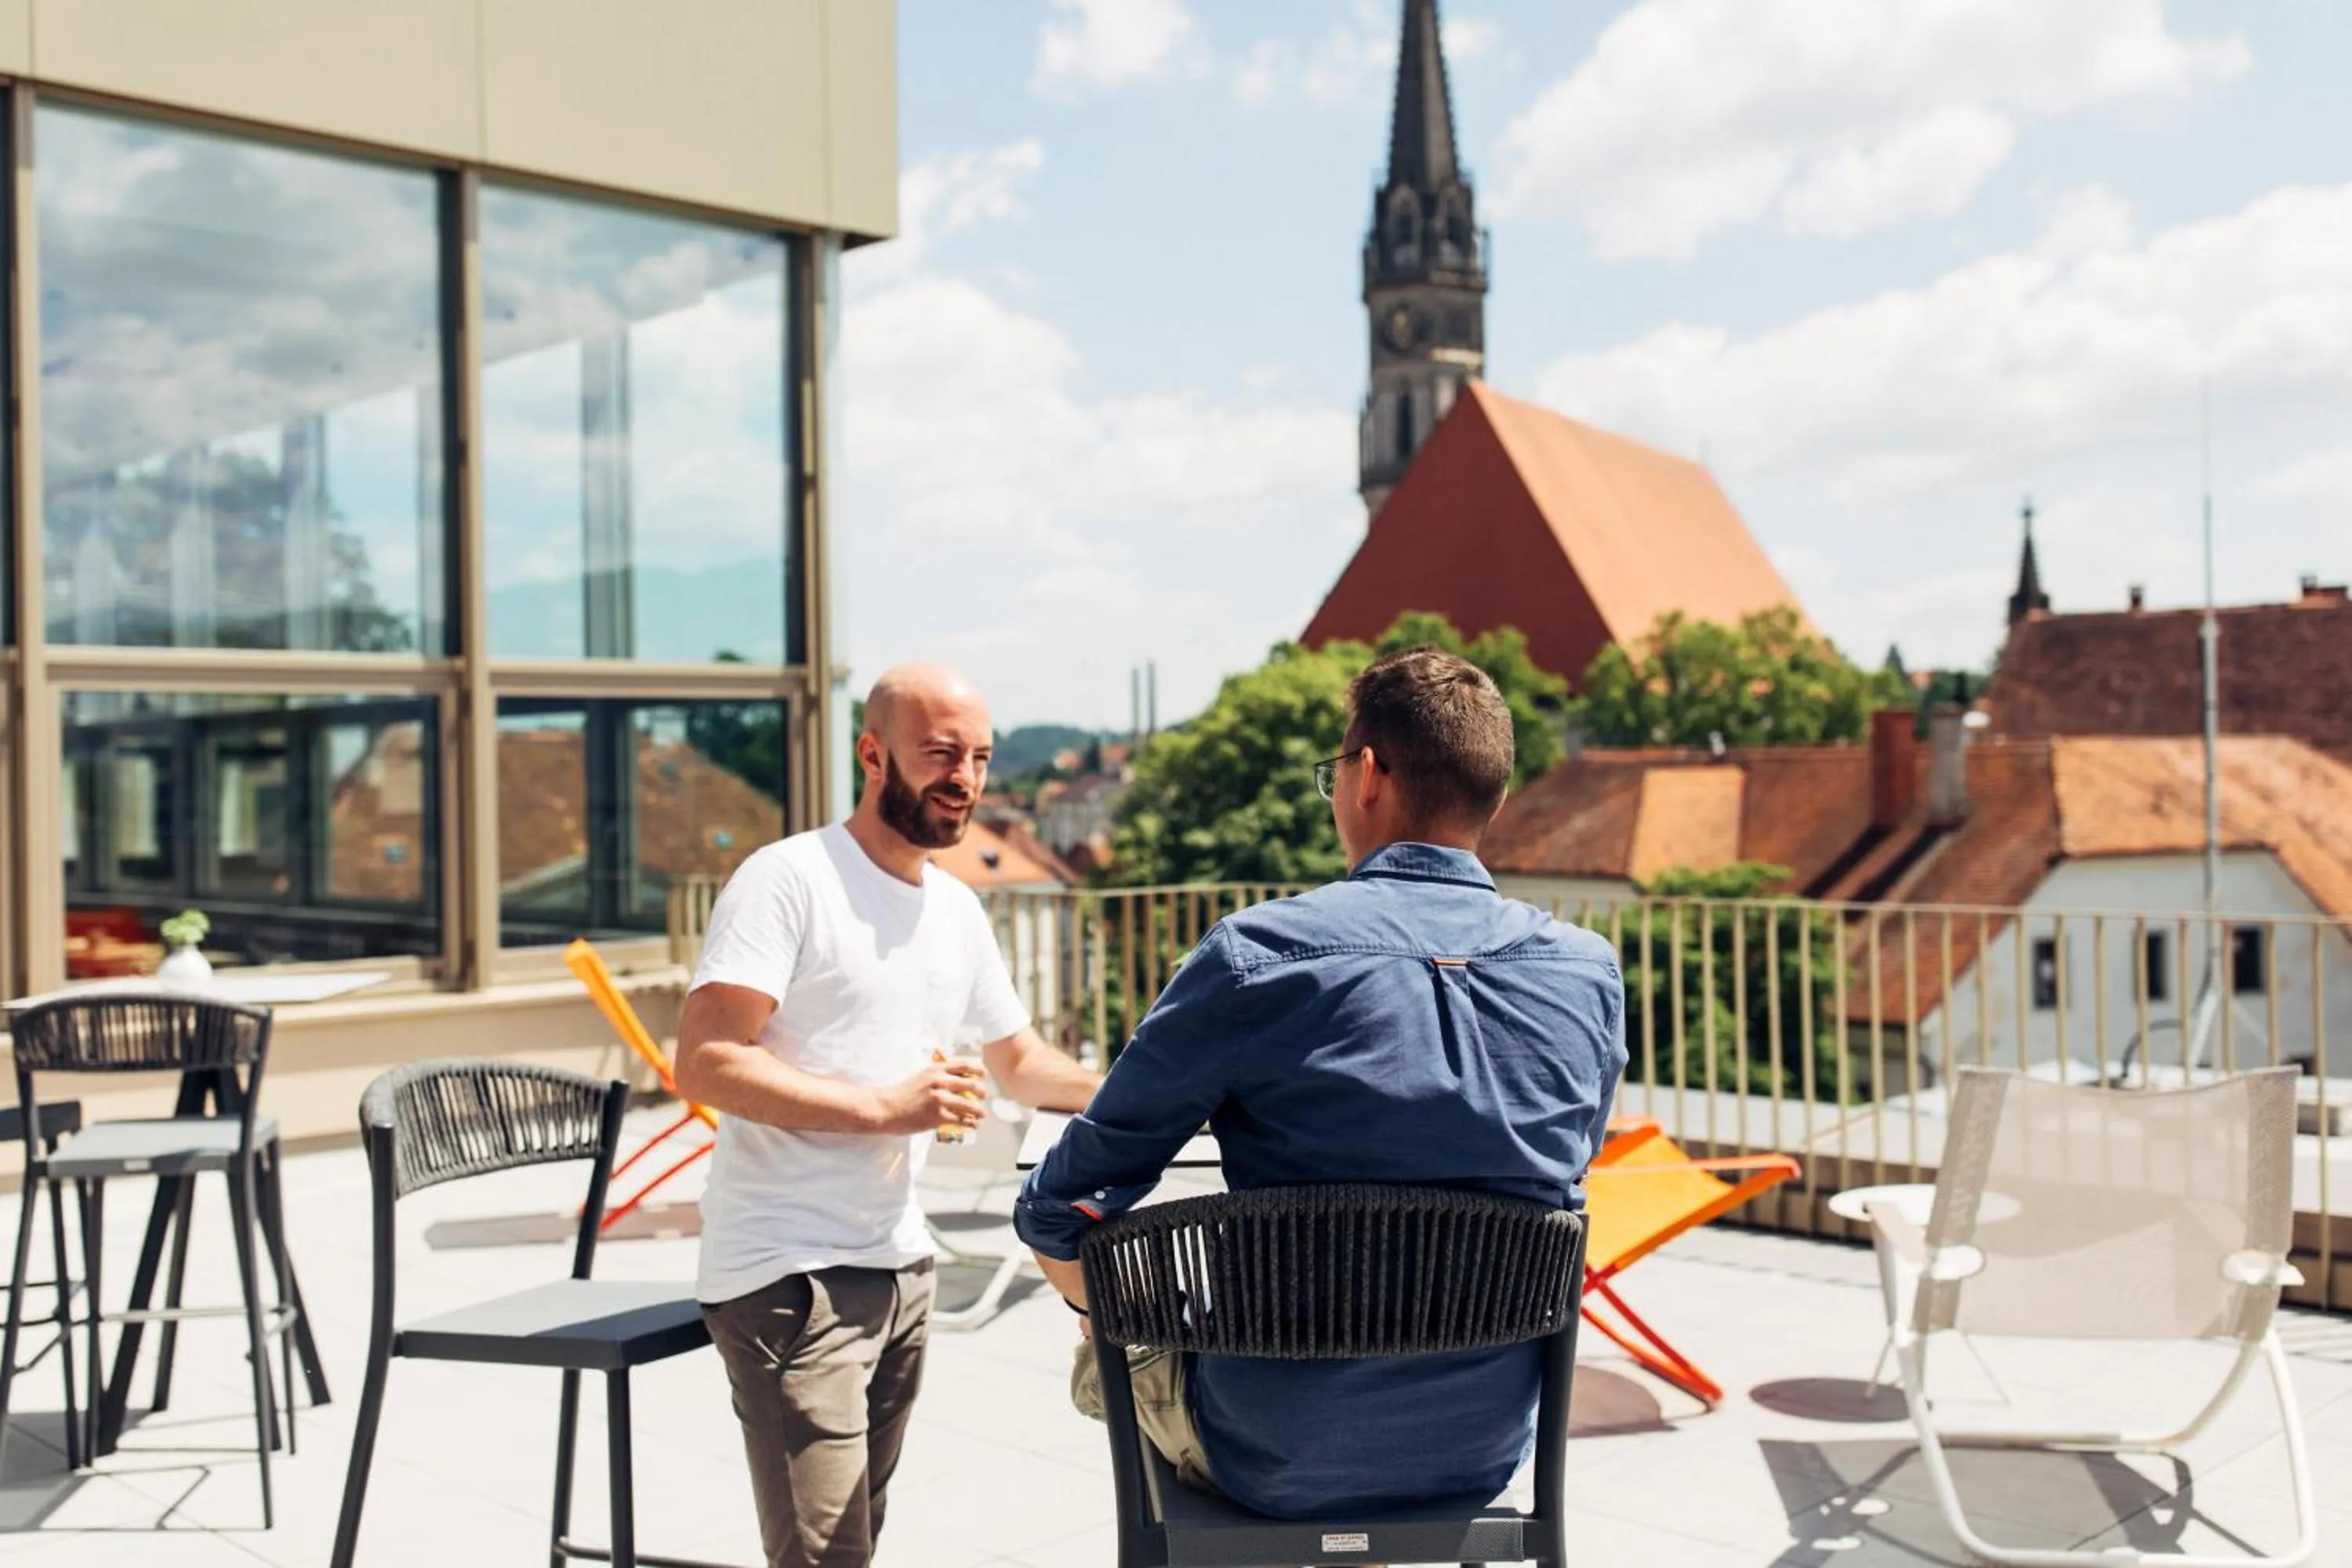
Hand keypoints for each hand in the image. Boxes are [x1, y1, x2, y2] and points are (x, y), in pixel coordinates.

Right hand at [868, 1058, 986, 1135]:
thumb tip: (956, 1082)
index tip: (984, 1075)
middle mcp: (939, 1082)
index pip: (964, 1064)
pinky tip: (973, 1125)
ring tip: (982, 1114)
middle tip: (984, 1096)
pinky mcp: (937, 1116)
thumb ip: (937, 1078)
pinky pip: (961, 1119)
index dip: (978, 1069)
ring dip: (979, 1110)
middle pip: (971, 1084)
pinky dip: (970, 1122)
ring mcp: (939, 1099)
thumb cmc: (901, 1094)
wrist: (885, 1108)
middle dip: (982, 1092)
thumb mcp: (920, 1078)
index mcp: (935, 1070)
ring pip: (969, 1104)